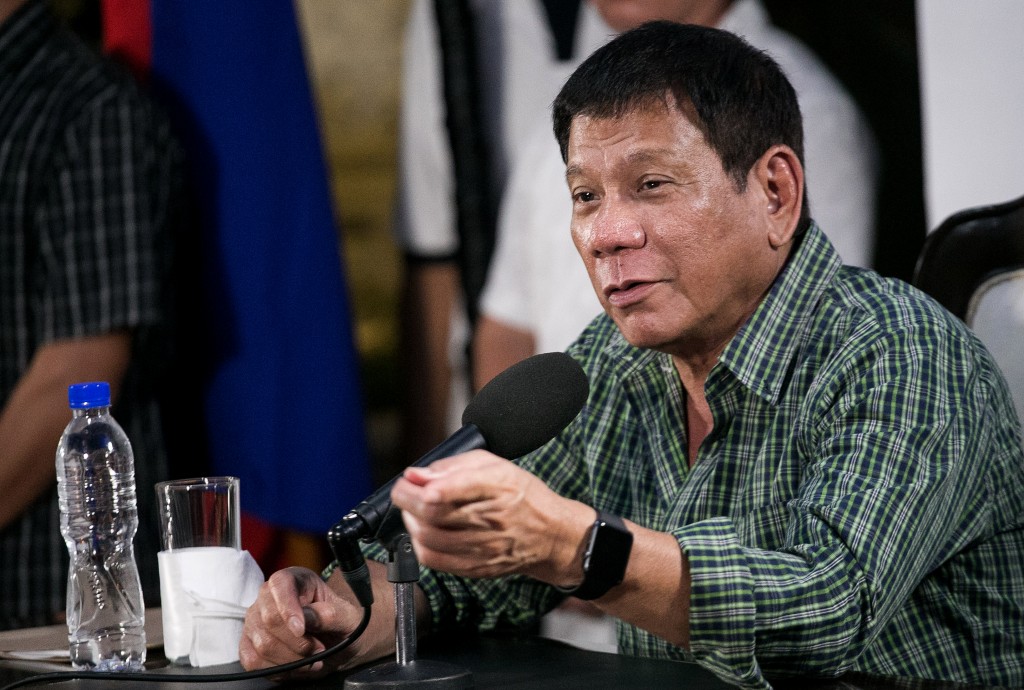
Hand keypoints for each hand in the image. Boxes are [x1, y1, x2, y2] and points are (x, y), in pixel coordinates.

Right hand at [239, 566, 368, 675]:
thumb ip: (331, 614)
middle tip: (319, 648)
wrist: (335, 643)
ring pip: (263, 645)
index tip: (301, 630)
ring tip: (312, 658)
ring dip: (293, 659)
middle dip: (298, 642)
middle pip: (269, 619)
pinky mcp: (248, 645)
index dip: (287, 608)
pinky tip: (296, 666)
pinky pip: (254, 662)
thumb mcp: (348, 616)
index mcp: (294, 579)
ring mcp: (255, 621)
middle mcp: (268, 597)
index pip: (280, 584)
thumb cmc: (341, 623)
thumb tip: (307, 617)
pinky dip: (279, 669)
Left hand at [390, 450, 592, 585]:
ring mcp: (483, 547)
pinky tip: (424, 532)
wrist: (551, 536)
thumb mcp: (496, 466)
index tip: (409, 480)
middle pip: (433, 513)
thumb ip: (454, 466)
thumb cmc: (523, 495)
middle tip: (404, 491)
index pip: (456, 487)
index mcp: (498, 486)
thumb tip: (417, 474)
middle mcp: (491, 518)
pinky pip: (435, 560)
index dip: (427, 486)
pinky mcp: (476, 567)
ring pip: (429, 537)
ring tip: (414, 510)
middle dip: (407, 500)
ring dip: (411, 521)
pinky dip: (420, 544)